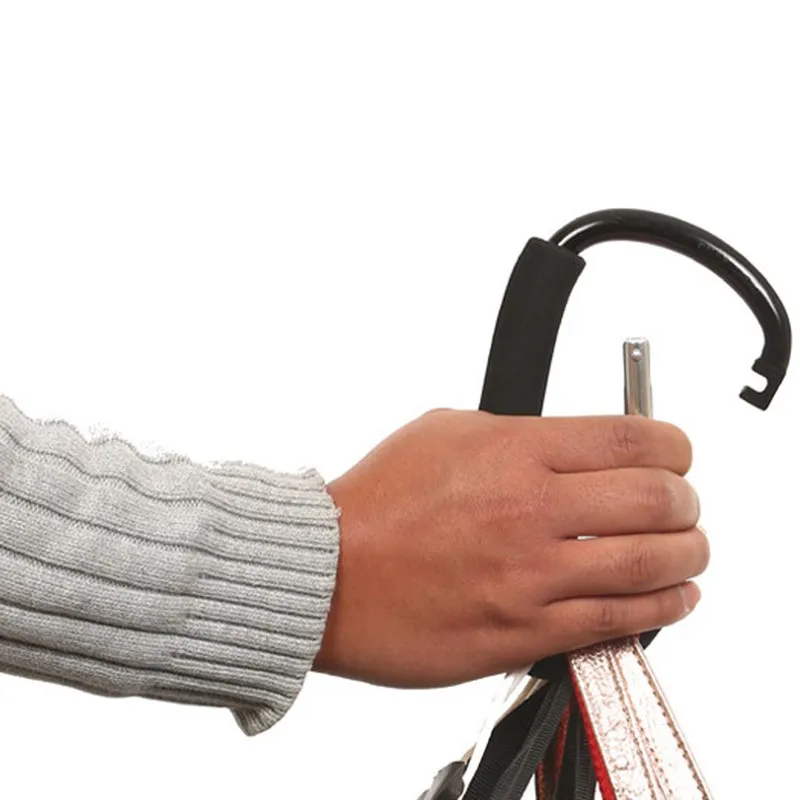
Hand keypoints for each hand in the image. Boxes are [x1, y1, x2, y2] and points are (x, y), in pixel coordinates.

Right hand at [316, 409, 706, 687]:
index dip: (674, 445)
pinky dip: (660, 609)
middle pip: (657, 500)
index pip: (632, 438)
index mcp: (511, 451)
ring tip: (687, 551)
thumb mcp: (443, 431)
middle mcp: (529, 510)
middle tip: (682, 504)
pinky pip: (615, 621)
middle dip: (686, 500)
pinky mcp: (524, 630)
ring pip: (651, 565)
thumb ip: (514, 432)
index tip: (675, 454)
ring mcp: (530, 575)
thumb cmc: (378, 503)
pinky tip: (671, 598)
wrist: (330, 574)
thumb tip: (570, 443)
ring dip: (687, 555)